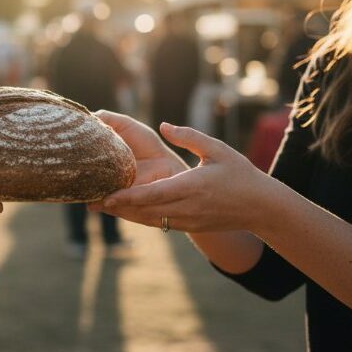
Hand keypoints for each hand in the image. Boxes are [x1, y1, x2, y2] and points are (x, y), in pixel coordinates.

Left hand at [89, 123, 273, 232]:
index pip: (153, 195)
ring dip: (124, 215)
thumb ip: (189, 136)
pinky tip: (124, 212)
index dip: (128, 197)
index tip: (106, 196)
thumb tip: (164, 125)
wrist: (262, 209)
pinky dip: (140, 218)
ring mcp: (187, 220)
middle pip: (144, 210)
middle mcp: (186, 207)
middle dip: (116, 207)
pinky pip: (159, 223)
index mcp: (191, 187)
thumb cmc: (241, 174)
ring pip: (149, 220)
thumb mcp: (216, 150)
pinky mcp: (189, 226)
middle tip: (89, 201)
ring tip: (99, 207)